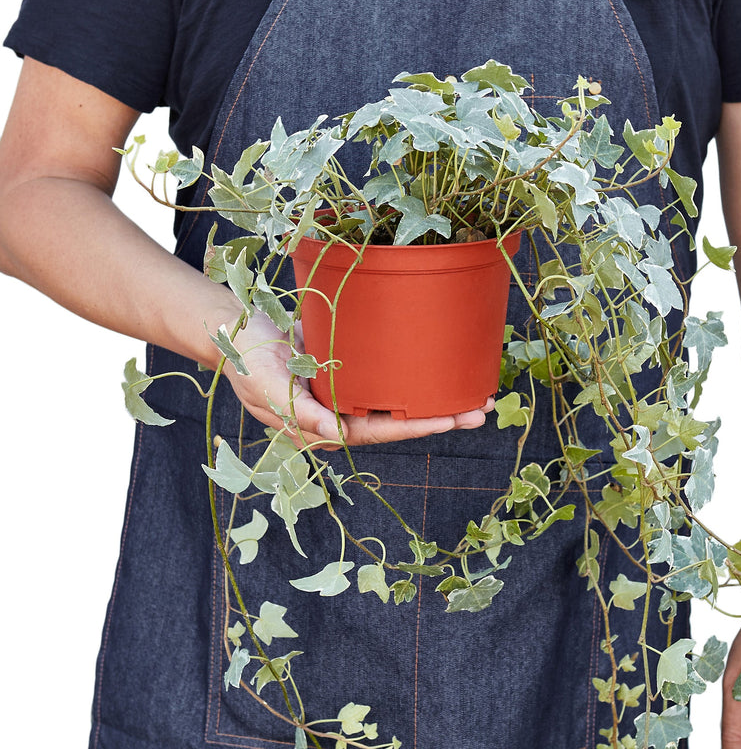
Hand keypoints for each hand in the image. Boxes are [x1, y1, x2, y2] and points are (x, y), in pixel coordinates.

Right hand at [220, 311, 491, 449]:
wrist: (234, 328)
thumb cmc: (245, 359)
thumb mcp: (268, 384)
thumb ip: (299, 412)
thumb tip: (337, 435)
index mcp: (323, 425)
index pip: (378, 431)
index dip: (417, 425)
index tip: (452, 418)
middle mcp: (339, 413)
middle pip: (397, 420)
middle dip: (439, 415)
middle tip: (482, 408)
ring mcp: (344, 392)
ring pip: (396, 398)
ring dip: (433, 394)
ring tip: (473, 391)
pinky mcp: (346, 369)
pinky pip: (385, 375)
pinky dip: (412, 373)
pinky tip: (437, 366)